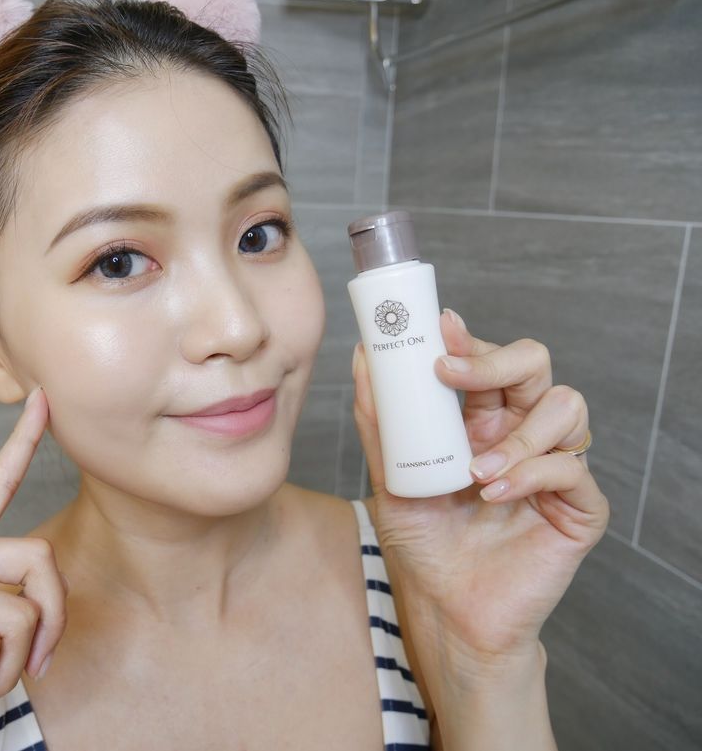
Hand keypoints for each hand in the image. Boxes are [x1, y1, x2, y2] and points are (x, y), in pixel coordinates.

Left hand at [351, 309, 609, 672]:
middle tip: (449, 373)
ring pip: (565, 406)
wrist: (447, 612)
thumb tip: (361, 358)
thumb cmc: (423, 545)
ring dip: (516, 432)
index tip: (439, 327)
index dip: (470, 339)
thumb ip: (379, 422)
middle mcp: (519, 435)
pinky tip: (494, 494)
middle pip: (534, 366)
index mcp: (480, 421)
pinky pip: (572, 468)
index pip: (489, 361)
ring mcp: (551, 468)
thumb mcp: (390, 478)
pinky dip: (531, 474)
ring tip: (474, 471)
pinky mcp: (578, 508)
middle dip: (495, 360)